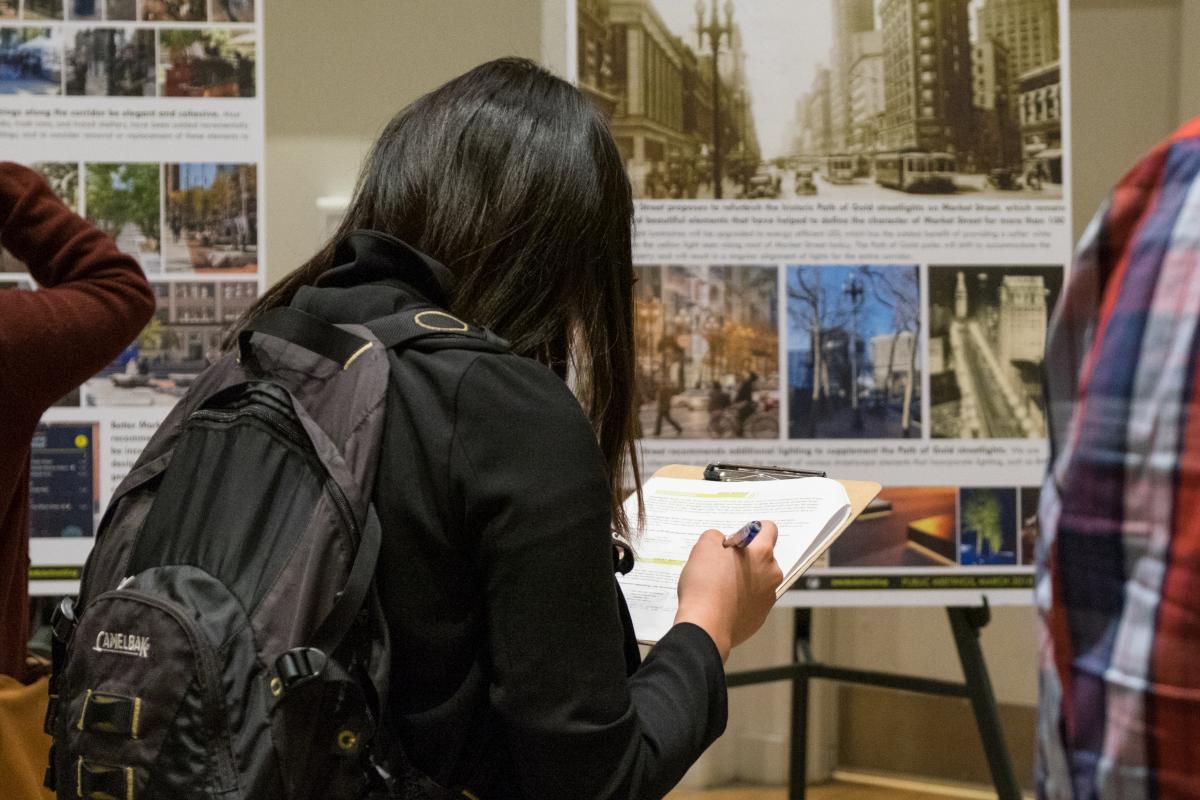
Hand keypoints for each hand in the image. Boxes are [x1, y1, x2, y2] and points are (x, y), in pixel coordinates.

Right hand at [673, 521, 781, 661]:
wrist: (705, 627)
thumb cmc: (705, 585)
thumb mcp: (703, 547)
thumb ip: (716, 536)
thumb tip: (721, 543)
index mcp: (762, 553)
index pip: (769, 529)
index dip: (753, 528)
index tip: (739, 537)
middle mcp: (772, 574)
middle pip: (762, 557)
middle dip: (744, 557)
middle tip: (721, 563)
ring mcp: (768, 598)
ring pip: (757, 579)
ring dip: (743, 578)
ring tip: (718, 585)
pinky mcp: (760, 617)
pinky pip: (752, 600)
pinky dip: (740, 598)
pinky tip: (721, 602)